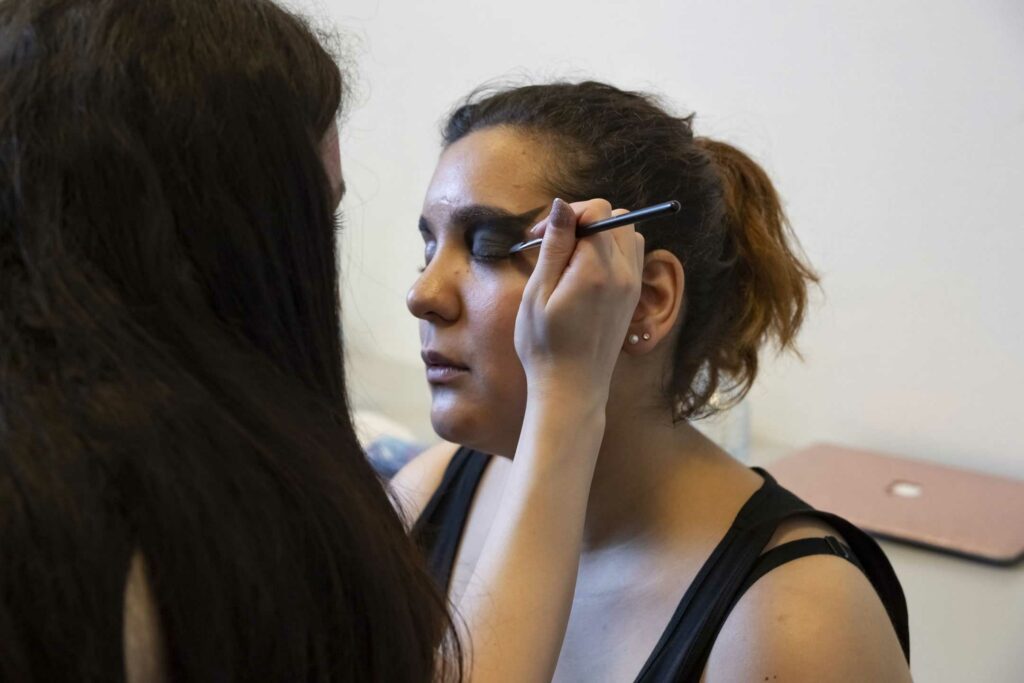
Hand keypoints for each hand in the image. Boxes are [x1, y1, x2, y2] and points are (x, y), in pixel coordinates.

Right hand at [514, 198, 643, 403]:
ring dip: (601, 235)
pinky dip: (611, 252)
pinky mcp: (632, 297)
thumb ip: (555, 246)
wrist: (571, 389)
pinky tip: (585, 272)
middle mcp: (623, 274)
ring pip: (628, 235)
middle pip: (617, 218)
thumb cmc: (545, 345)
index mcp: (597, 269)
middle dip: (585, 220)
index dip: (567, 214)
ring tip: (570, 258)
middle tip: (555, 243)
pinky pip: (631, 257)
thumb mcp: (538, 293)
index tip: (541, 236)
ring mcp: (632, 286)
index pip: (597, 212)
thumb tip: (563, 206)